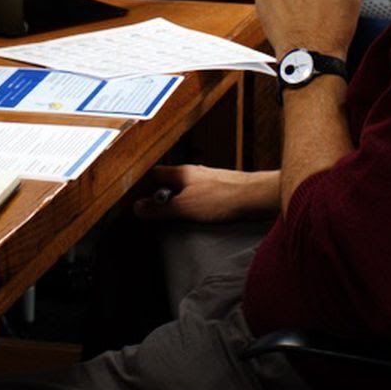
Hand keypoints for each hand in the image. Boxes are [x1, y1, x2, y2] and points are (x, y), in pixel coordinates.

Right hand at [132, 165, 279, 221]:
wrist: (255, 197)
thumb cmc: (223, 199)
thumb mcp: (185, 208)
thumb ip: (160, 209)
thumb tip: (138, 208)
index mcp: (181, 173)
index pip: (153, 174)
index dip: (141, 186)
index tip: (135, 199)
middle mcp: (194, 173)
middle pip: (168, 181)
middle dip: (160, 197)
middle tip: (154, 213)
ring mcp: (208, 179)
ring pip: (184, 188)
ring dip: (177, 201)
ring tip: (175, 217)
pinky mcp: (220, 188)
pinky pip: (198, 194)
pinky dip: (192, 204)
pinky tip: (198, 216)